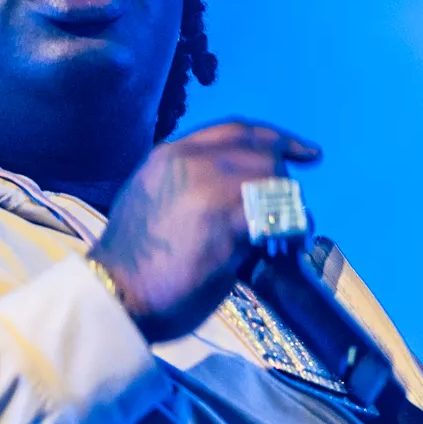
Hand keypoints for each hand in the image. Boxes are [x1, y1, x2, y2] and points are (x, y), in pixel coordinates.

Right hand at [89, 120, 321, 343]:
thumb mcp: (153, 200)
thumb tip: (236, 195)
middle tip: (290, 215)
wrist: (116, 292)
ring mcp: (206, 189)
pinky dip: (292, 231)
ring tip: (293, 235)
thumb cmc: (133, 260)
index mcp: (170, 154)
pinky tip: (290, 247)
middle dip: (285, 185)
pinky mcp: (223, 223)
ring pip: (273, 183)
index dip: (277, 139)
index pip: (235, 131)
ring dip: (292, 209)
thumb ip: (188, 185)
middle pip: (262, 156)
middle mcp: (189, 162)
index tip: (306, 153)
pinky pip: (276, 217)